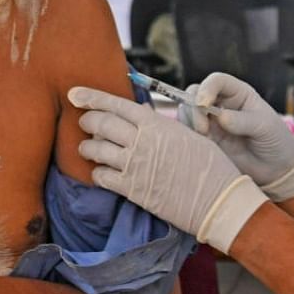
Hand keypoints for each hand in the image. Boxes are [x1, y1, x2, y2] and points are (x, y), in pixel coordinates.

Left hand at [69, 86, 266, 252]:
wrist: (218, 200)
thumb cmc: (210, 166)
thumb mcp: (190, 135)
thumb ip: (162, 126)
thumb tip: (144, 118)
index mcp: (156, 124)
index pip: (116, 104)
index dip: (92, 97)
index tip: (75, 94)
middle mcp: (142, 142)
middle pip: (101, 124)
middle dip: (87, 121)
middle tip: (84, 123)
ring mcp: (135, 166)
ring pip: (96, 150)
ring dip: (88, 148)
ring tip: (87, 148)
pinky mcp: (132, 190)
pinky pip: (102, 176)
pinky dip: (97, 172)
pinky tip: (101, 172)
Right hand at [179, 72, 293, 200]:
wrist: (275, 169)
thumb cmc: (275, 141)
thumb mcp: (265, 127)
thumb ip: (243, 121)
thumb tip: (220, 117)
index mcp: (239, 93)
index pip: (217, 81)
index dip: (207, 88)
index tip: (204, 103)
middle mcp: (222, 104)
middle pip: (195, 93)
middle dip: (193, 106)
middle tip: (202, 127)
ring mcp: (212, 122)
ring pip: (188, 112)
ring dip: (189, 122)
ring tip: (204, 136)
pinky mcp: (206, 140)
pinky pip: (188, 133)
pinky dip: (188, 136)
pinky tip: (200, 144)